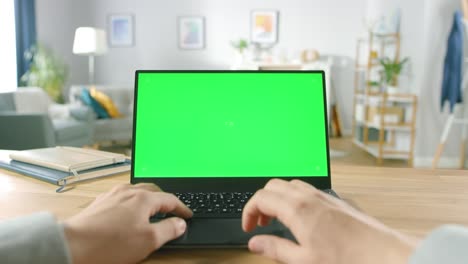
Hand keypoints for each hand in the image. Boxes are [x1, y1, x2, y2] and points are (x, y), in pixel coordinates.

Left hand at [63, 183, 191, 263]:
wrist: (74, 245)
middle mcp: (128, 192)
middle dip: (165, 201)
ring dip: (147, 201)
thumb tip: (180, 223)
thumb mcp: (148, 240)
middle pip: (153, 191)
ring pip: (136, 193)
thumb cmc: (110, 243)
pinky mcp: (99, 204)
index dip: (181, 209)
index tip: (187, 216)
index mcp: (143, 198)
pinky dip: (132, 204)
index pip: (170, 199)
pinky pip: (121, 199)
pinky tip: (128, 214)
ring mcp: (112, 196)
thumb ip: (168, 230)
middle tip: (172, 211)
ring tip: (151, 211)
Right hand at [242, 179, 417, 263]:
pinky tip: (300, 219)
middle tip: (259, 223)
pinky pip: (307, 190)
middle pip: (273, 186)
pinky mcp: (335, 200)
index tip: (248, 227)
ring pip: (290, 185)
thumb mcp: (304, 260)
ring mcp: (324, 196)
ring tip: (277, 220)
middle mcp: (309, 197)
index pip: (261, 198)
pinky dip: (294, 199)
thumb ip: (276, 249)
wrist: (385, 254)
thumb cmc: (349, 258)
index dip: (248, 211)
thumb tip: (255, 243)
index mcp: (298, 209)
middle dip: (261, 202)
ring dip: (278, 198)